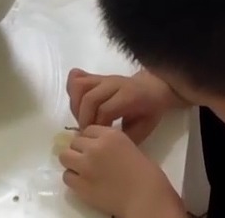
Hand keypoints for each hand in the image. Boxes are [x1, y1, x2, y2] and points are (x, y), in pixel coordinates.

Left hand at [59, 126, 186, 217]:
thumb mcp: (130, 147)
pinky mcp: (81, 184)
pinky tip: (83, 183)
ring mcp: (85, 165)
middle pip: (74, 142)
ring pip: (65, 156)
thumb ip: (111, 144)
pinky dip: (73, 179)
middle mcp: (94, 146)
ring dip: (72, 162)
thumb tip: (95, 146)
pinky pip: (66, 176)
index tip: (95, 148)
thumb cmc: (146, 175)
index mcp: (110, 135)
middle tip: (89, 161)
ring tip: (82, 171)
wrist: (146, 198)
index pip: (88, 130)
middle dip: (80, 150)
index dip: (90, 139)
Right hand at [67, 68, 184, 144]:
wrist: (152, 88)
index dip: (98, 126)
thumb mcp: (145, 127)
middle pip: (89, 98)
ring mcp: (103, 78)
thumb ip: (126, 137)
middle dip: (84, 119)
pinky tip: (77, 106)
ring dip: (76, 107)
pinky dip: (72, 92)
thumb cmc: (149, 110)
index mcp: (129, 95)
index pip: (105, 110)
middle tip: (86, 134)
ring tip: (82, 121)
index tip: (98, 140)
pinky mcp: (95, 76)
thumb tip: (105, 147)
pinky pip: (76, 78)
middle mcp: (114, 83)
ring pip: (80, 86)